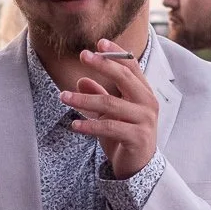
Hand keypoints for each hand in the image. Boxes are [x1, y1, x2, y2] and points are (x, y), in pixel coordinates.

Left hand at [59, 42, 159, 178]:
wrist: (138, 167)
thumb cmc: (124, 136)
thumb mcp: (109, 113)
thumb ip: (99, 96)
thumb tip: (82, 81)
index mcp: (143, 92)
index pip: (131, 66)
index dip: (116, 53)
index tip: (99, 42)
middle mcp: (147, 103)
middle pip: (124, 78)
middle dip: (102, 64)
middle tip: (82, 55)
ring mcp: (144, 120)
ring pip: (110, 104)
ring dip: (84, 99)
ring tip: (63, 97)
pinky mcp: (137, 137)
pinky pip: (110, 127)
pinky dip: (90, 125)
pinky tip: (74, 124)